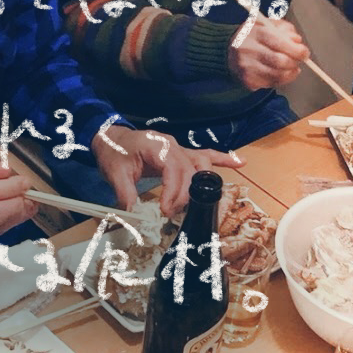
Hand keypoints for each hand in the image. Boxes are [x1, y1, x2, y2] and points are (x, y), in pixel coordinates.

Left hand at [92, 125, 242, 215]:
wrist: (112, 138)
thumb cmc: (114, 153)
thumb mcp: (115, 173)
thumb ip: (125, 193)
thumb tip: (134, 213)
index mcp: (157, 146)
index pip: (173, 169)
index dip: (173, 191)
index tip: (165, 210)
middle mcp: (173, 144)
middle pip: (190, 169)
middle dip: (185, 194)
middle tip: (173, 214)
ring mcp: (180, 148)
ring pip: (202, 162)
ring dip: (204, 183)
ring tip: (203, 202)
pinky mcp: (183, 153)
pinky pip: (206, 155)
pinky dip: (224, 159)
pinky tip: (241, 163)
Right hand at [227, 15, 309, 89]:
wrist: (229, 51)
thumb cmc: (253, 36)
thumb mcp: (267, 24)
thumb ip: (284, 29)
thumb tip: (297, 41)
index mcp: (254, 32)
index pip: (278, 42)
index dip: (295, 49)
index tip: (305, 53)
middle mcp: (248, 50)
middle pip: (279, 61)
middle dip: (294, 62)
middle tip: (299, 60)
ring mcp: (247, 67)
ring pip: (278, 75)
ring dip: (291, 72)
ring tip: (292, 67)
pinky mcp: (248, 81)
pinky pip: (272, 83)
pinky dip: (282, 79)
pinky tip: (282, 72)